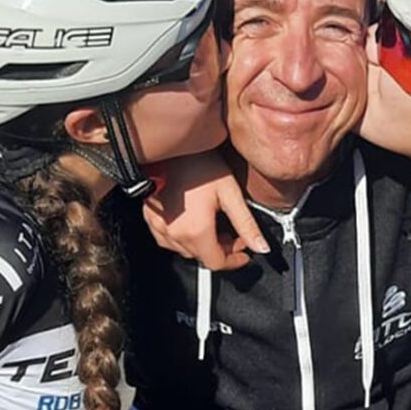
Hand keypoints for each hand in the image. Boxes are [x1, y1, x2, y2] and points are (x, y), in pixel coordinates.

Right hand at [143, 150, 269, 269]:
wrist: (169, 146)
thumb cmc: (197, 163)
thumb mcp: (230, 193)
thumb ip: (247, 224)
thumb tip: (261, 246)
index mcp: (195, 231)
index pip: (217, 263)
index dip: (234, 260)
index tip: (244, 252)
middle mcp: (173, 234)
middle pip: (201, 257)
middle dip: (221, 248)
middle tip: (233, 231)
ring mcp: (158, 227)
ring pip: (184, 249)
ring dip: (202, 242)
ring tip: (214, 222)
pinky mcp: (149, 218)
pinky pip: (167, 238)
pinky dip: (183, 235)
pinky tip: (192, 219)